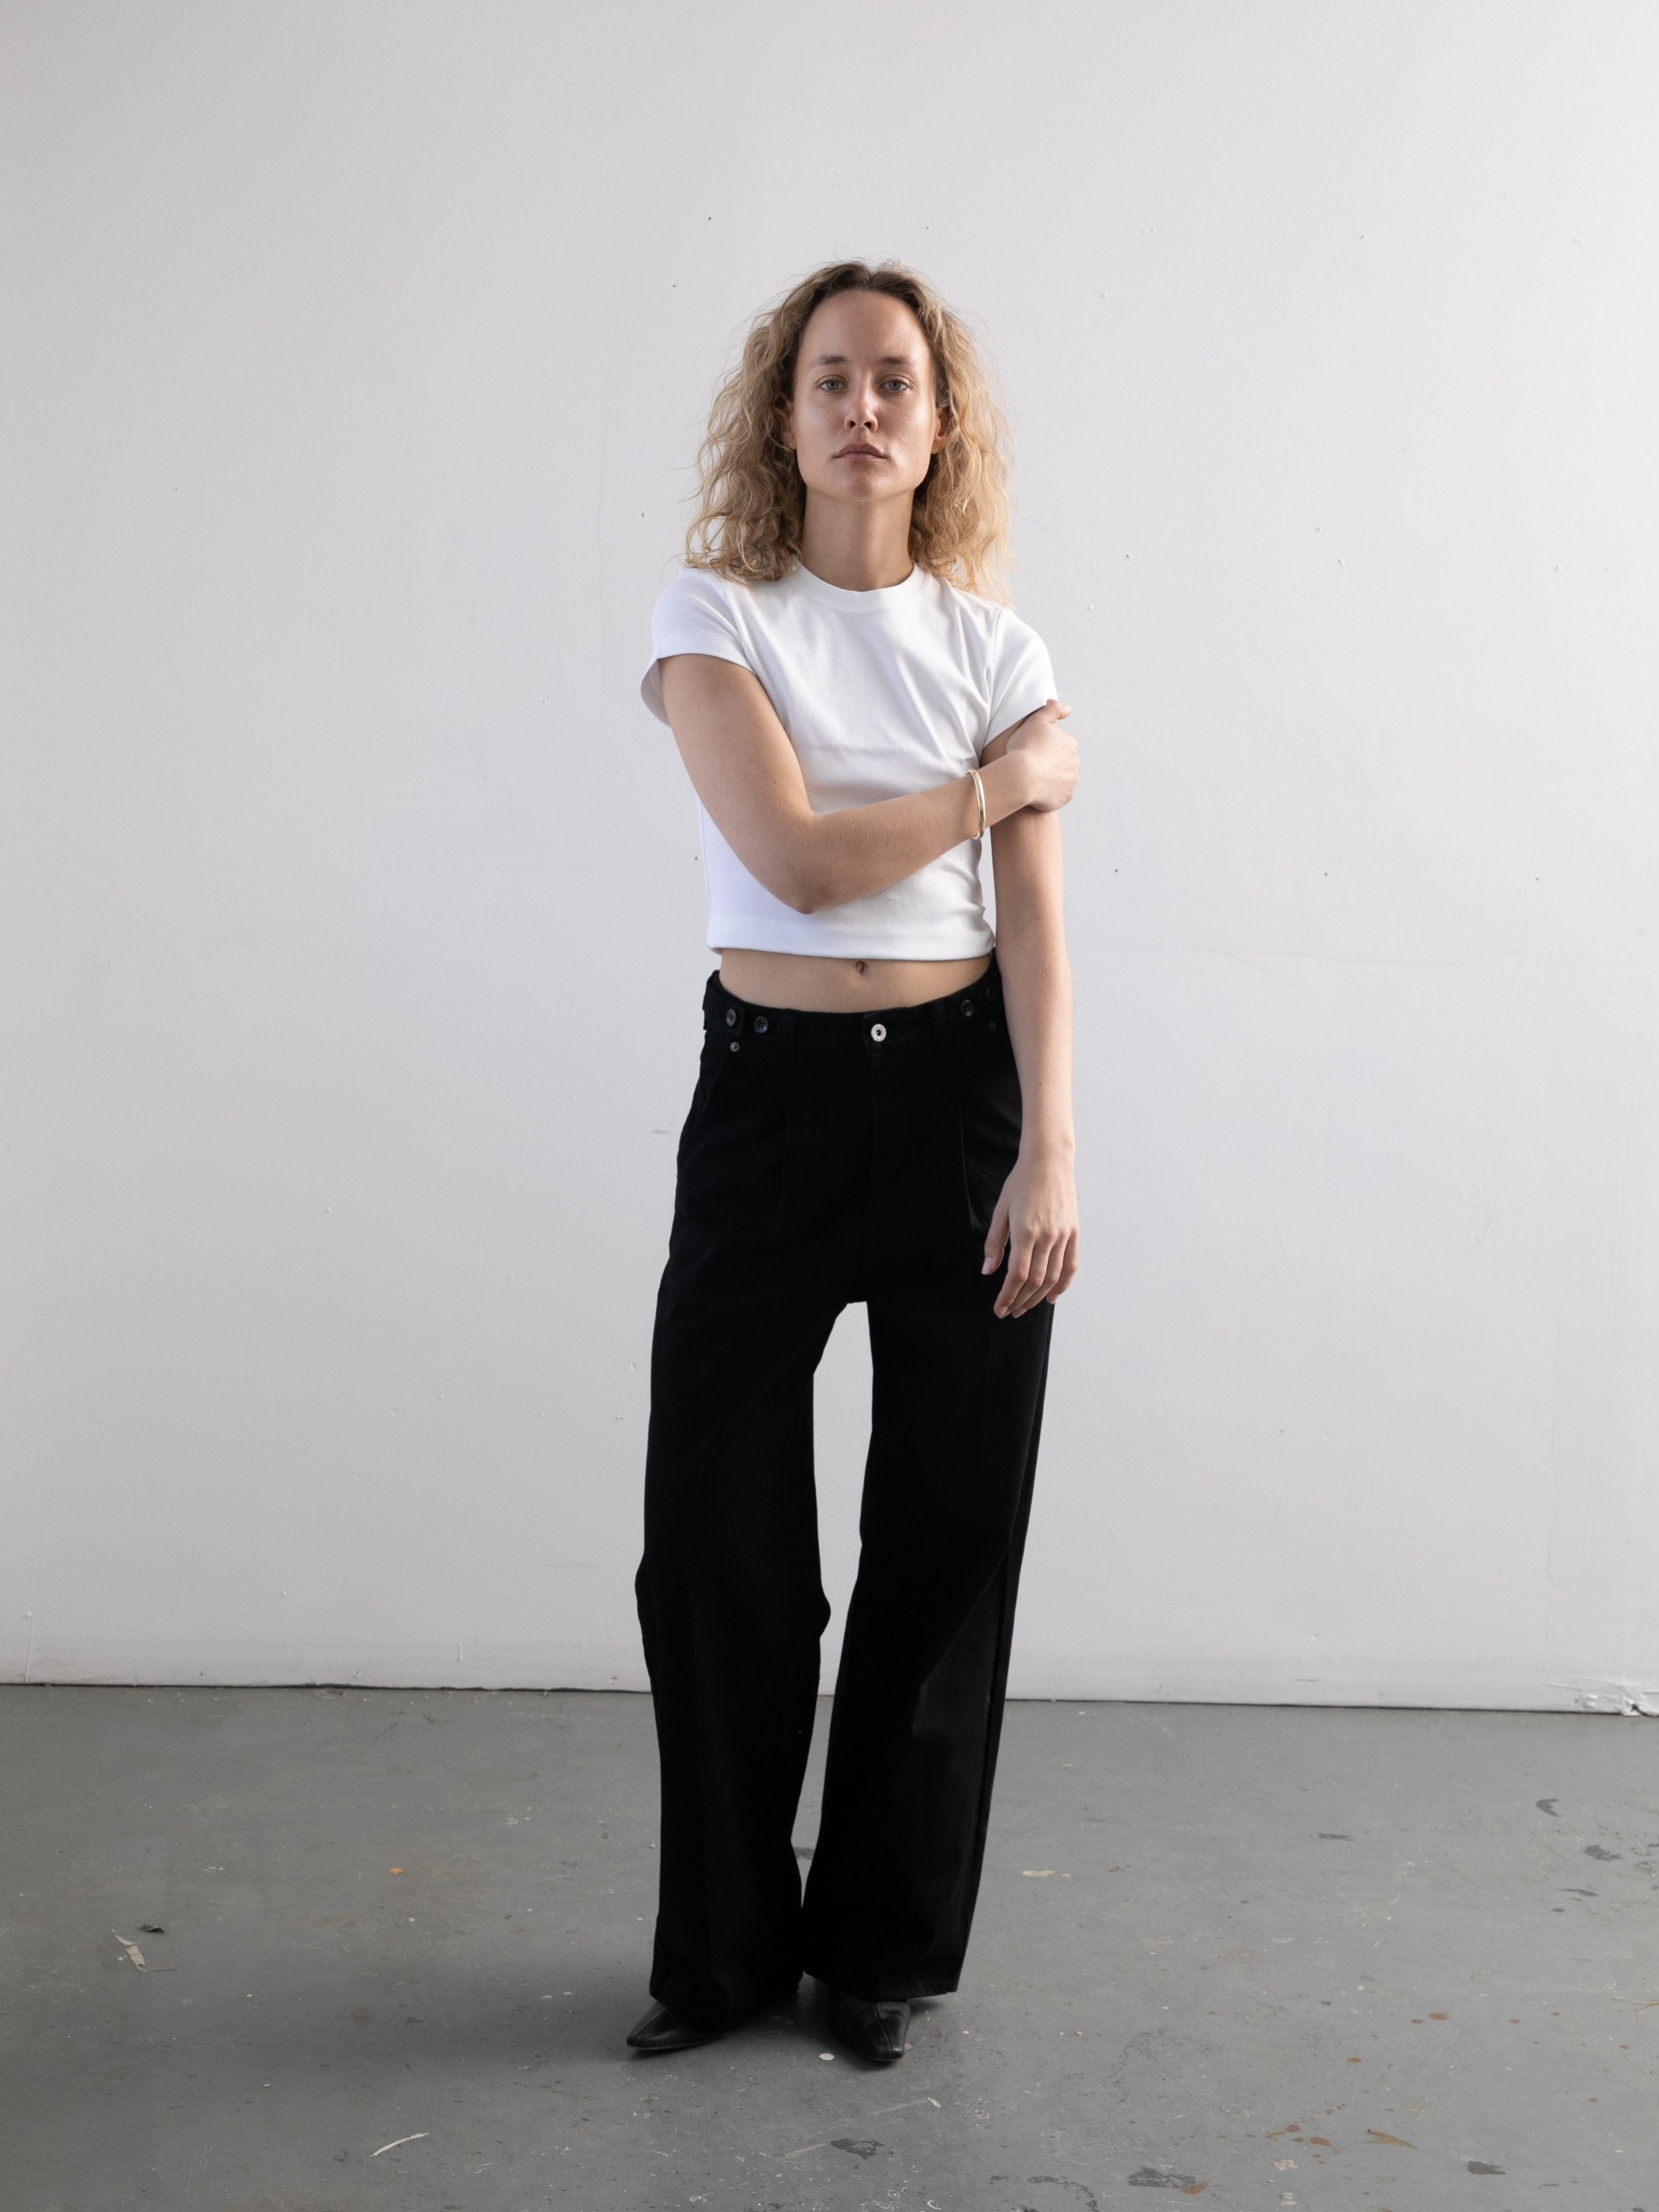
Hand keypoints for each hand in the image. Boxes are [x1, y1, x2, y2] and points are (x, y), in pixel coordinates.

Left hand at [982, 1145, 1080, 1317]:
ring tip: (1025, 1307)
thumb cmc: (1020, 1183)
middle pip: (1035, 1280)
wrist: (1049, 1161)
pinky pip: (1071, 1265)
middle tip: (1010, 1311)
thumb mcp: (1001, 1210)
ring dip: (1038, 1297)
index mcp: (1026, 1231)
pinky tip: (1052, 1296)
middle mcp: (1047, 1236)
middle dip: (1021, 1300)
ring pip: (1053, 1276)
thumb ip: (995, 1243)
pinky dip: (1063, 1284)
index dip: (1008, 1296)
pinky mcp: (1074, 1232)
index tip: (999, 1309)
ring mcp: (1063, 1235)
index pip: (1017, 1275)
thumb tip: (987, 1271)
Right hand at [987, 699, 1078, 812]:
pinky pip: (1058, 795)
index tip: (1030, 750)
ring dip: (1050, 778)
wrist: (1020, 777)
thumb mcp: (1036, 720)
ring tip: (1032, 779)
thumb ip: (1052, 709)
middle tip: (1030, 765)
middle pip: (1062, 762)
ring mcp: (1071, 781)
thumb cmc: (1024, 747)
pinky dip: (1049, 793)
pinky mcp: (1065, 797)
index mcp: (1070, 743)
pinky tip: (1036, 791)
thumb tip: (1068, 709)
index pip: (1058, 744)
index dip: (1043, 747)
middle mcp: (1075, 762)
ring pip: (1061, 779)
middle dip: (1049, 763)